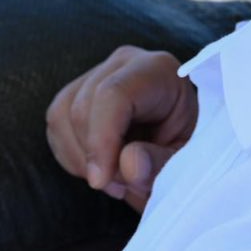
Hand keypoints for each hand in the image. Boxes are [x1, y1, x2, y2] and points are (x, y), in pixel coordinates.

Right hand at [45, 46, 196, 211]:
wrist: (184, 143)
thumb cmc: (193, 152)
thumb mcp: (191, 162)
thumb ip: (162, 164)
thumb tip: (127, 165)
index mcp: (158, 72)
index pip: (113, 94)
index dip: (101, 139)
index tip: (100, 181)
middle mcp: (124, 63)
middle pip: (83, 107)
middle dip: (95, 157)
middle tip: (124, 187)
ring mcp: (97, 73)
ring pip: (62, 115)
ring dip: (82, 159)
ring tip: (116, 180)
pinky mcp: (78, 92)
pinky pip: (56, 124)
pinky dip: (72, 155)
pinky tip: (101, 168)